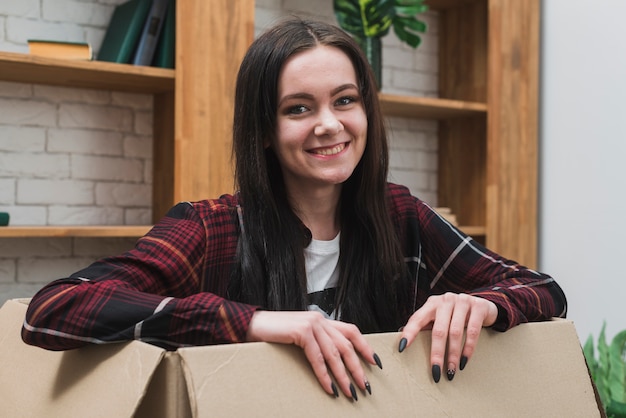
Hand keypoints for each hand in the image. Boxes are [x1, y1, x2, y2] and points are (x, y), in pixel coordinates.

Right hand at [246, 310, 381, 399]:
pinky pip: (317, 358)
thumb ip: (318, 342)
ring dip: (344, 376)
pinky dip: (324, 375)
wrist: (253, 325)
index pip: (351, 331)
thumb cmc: (276, 334)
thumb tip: (335, 361)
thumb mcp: (302, 336)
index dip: (365, 346)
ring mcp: (311, 324)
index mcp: (322, 320)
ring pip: (334, 354)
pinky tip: (330, 388)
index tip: (375, 363)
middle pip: (346, 345)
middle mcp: (320, 319)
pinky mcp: (301, 331)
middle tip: (365, 387)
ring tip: (350, 392)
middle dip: (357, 368)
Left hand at [398, 292, 497, 381]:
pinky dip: (468, 349)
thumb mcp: (440, 317)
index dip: (409, 333)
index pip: (417, 318)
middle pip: (438, 330)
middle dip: (436, 353)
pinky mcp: (478, 307)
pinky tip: (463, 361)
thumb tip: (402, 341)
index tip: (402, 348)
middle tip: (435, 371)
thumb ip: (425, 326)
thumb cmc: (455, 314)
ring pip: (455, 332)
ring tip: (450, 370)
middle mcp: (445, 301)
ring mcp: (462, 302)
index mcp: (432, 304)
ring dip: (452, 355)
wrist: (482, 304)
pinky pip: (472, 331)